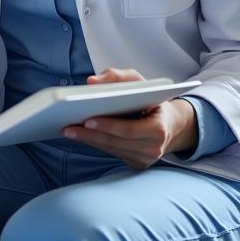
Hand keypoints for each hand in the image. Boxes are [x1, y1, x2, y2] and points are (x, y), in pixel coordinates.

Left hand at [61, 68, 198, 168]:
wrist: (171, 124)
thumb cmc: (152, 99)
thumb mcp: (140, 82)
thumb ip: (118, 76)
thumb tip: (91, 81)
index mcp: (158, 128)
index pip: (128, 129)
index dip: (107, 126)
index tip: (87, 119)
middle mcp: (153, 148)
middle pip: (116, 142)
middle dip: (90, 135)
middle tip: (68, 127)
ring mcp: (145, 159)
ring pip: (112, 149)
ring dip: (89, 140)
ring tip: (68, 130)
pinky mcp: (136, 163)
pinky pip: (113, 153)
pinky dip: (96, 144)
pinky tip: (81, 135)